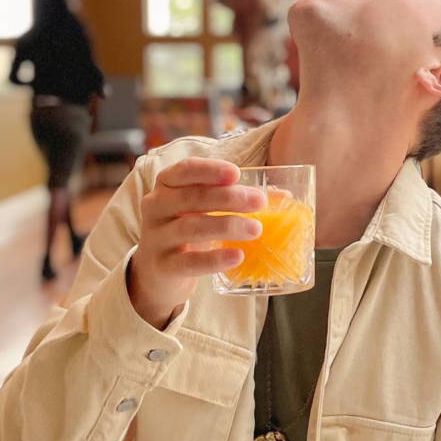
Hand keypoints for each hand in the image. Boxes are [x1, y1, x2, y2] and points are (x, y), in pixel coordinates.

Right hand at [128, 159, 263, 328]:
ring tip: (255, 229)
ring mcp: (156, 237)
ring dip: (226, 226)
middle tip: (258, 201)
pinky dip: (214, 259)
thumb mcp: (204, 208)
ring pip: (191, 228)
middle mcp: (156, 206)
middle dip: (228, 198)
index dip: (210, 170)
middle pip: (192, 198)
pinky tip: (237, 256)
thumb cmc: (188, 226)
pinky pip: (188, 262)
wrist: (157, 271)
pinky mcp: (162, 266)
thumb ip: (237, 197)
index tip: (236, 174)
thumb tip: (285, 196)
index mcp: (167, 184)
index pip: (185, 170)